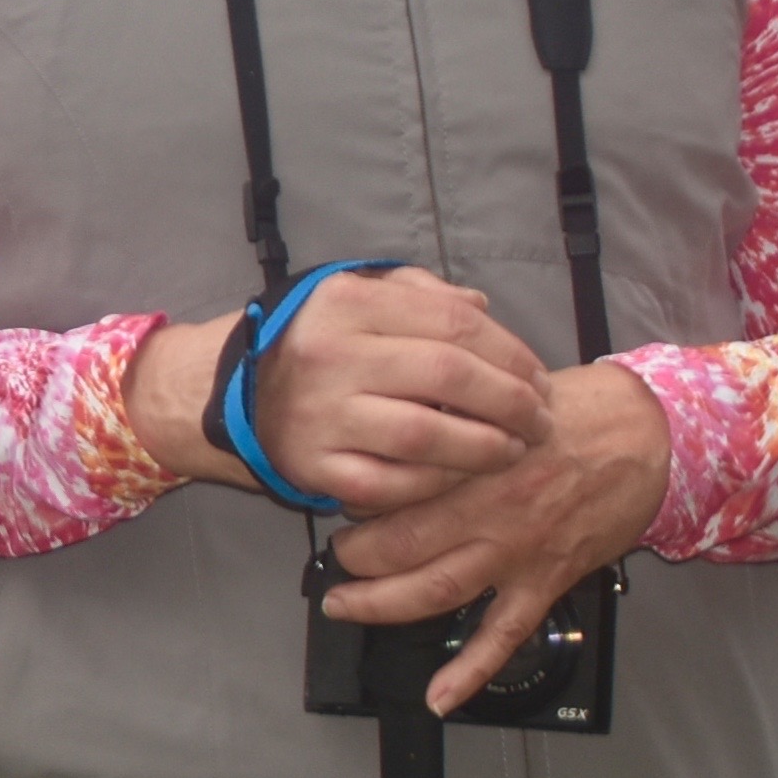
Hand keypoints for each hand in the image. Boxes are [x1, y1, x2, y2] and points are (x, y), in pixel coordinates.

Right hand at [124, 271, 551, 522]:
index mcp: (347, 302)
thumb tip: (484, 306)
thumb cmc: (318, 342)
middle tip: (540, 422)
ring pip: (427, 437)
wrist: (237, 395)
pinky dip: (438, 484)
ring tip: (511, 450)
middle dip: (512, 403)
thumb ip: (423, 293)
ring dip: (485, 448)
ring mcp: (320, 415)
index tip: (539, 378)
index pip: (454, 322)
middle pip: (449, 377)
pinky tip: (461, 477)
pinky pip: (393, 484)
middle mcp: (330, 355)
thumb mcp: (359, 296)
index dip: (511, 352)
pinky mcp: (314, 467)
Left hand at [315, 361, 673, 711]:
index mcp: (475, 456)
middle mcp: (490, 508)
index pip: (395, 482)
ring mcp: (517, 551)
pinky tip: (439, 696)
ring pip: (437, 589)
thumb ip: (451, 414)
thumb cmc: (576, 411)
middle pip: (402, 543)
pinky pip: (503, 635)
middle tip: (333, 557)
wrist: (649, 435)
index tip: (338, 494)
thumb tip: (397, 419)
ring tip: (346, 607)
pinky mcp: (545, 581)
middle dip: (354, 556)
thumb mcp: (501, 395)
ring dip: (383, 605)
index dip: (356, 493)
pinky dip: (469, 670)